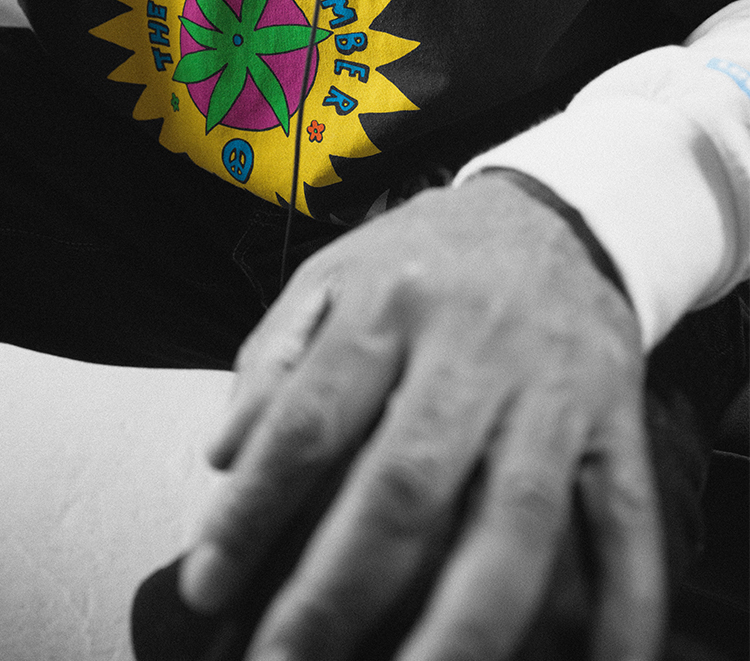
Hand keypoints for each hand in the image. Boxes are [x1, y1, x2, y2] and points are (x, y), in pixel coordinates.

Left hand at [178, 174, 663, 660]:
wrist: (550, 214)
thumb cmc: (421, 259)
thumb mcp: (330, 276)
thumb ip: (272, 360)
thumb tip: (224, 456)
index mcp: (385, 304)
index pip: (310, 420)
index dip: (253, 511)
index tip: (207, 584)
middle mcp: (470, 347)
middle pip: (405, 483)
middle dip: (338, 591)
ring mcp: (550, 388)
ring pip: (512, 518)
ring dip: (460, 624)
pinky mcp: (616, 418)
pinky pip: (626, 518)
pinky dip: (622, 602)